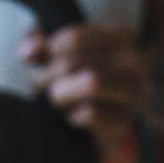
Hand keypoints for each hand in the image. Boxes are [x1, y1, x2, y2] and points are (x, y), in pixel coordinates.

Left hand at [23, 24, 148, 162]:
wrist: (100, 125)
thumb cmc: (74, 78)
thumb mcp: (55, 52)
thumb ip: (37, 43)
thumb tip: (28, 53)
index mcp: (119, 36)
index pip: (75, 38)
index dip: (50, 50)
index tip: (46, 59)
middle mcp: (134, 61)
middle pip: (73, 63)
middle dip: (46, 77)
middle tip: (42, 85)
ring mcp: (133, 92)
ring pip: (92, 81)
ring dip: (60, 94)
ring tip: (57, 98)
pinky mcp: (125, 121)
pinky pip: (92, 113)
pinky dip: (73, 116)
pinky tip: (73, 116)